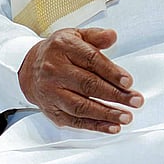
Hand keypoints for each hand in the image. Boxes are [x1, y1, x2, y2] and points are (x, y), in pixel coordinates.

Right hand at [18, 27, 142, 133]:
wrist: (28, 68)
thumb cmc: (56, 53)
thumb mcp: (74, 36)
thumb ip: (95, 36)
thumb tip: (112, 36)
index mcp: (62, 48)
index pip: (90, 60)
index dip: (111, 72)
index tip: (128, 82)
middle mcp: (54, 70)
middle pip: (88, 84)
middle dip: (115, 95)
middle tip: (135, 100)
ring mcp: (52, 92)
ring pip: (81, 106)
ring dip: (107, 113)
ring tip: (126, 116)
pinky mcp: (52, 110)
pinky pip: (75, 121)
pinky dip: (95, 126)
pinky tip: (111, 127)